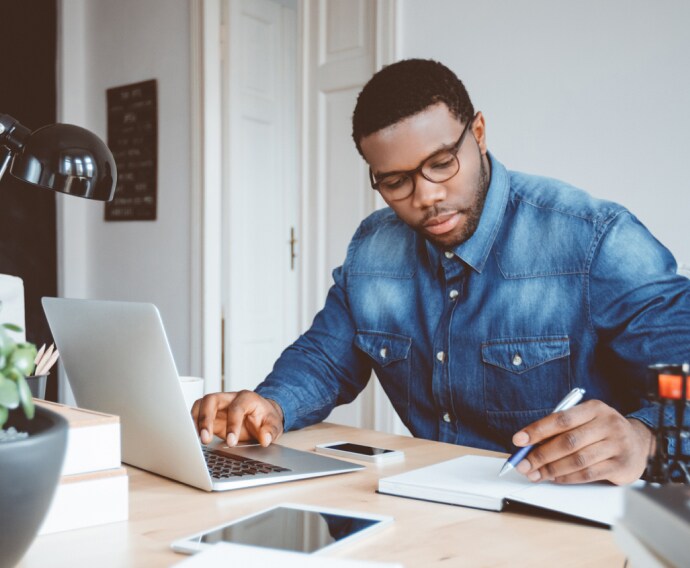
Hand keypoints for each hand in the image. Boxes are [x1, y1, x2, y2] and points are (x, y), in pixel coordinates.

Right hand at [192, 390, 283, 447]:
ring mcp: (219, 405)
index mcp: (247, 398)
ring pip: (201, 404)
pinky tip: (194, 437)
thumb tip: (265, 439)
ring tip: (197, 439)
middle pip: (212, 399)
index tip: (231, 442)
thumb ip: (271, 431)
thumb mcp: (274, 425)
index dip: (233, 425)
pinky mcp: (211, 414)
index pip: (236, 408)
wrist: (262, 416)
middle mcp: (230, 398)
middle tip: (206, 438)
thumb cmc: (266, 418)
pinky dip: (194, 424)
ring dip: (196, 421)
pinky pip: (197, 414)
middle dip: (206, 418)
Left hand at [511, 400, 653, 484]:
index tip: (519, 440)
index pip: (561, 419)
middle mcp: (607, 424)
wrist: (639, 444)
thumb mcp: (586, 421)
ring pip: (577, 459)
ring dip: (551, 469)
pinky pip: (588, 473)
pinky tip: (555, 478)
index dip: (537, 430)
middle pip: (567, 441)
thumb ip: (561, 429)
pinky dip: (568, 477)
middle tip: (523, 464)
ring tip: (535, 474)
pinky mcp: (621, 465)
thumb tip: (529, 444)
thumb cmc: (603, 431)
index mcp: (594, 408)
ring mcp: (616, 445)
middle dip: (541, 454)